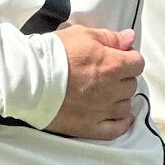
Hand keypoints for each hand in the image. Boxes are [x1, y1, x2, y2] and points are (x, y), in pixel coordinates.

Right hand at [44, 25, 143, 139]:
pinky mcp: (89, 127)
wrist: (27, 78)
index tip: (118, 58)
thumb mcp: (81, 34)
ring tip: (105, 93)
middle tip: (106, 74)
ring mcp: (101, 111)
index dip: (128, 58)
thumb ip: (110, 37)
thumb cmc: (53, 53)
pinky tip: (117, 116)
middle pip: (131, 85)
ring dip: (119, 98)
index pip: (137, 63)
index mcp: (113, 65)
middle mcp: (112, 90)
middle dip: (122, 78)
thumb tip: (130, 38)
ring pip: (125, 106)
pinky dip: (120, 123)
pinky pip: (115, 129)